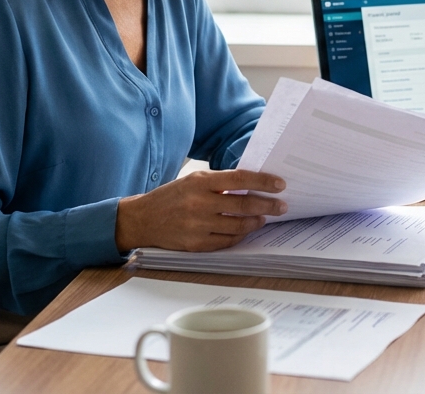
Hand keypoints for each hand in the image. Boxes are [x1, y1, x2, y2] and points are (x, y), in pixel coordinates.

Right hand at [115, 169, 286, 251]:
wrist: (143, 219)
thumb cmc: (172, 197)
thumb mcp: (193, 181)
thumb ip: (219, 183)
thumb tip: (253, 185)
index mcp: (200, 183)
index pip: (240, 179)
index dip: (263, 181)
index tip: (280, 184)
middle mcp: (200, 204)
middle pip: (244, 205)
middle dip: (268, 205)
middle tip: (282, 206)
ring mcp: (198, 226)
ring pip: (239, 226)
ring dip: (256, 222)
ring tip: (264, 217)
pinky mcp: (196, 244)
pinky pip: (227, 241)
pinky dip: (240, 235)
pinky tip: (246, 229)